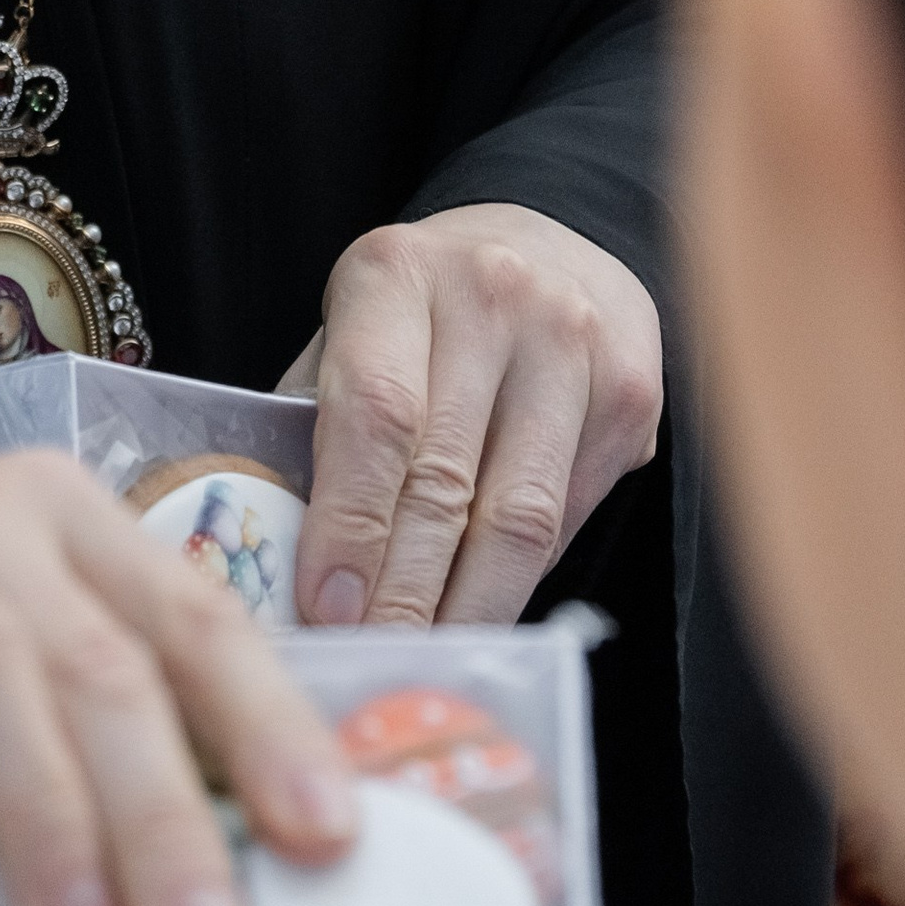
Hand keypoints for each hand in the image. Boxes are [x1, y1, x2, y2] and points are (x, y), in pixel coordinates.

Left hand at [282, 204, 661, 629]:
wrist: (546, 242)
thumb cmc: (421, 313)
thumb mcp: (351, 334)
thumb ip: (313, 430)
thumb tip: (275, 563)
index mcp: (397, 273)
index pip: (375, 412)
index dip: (350, 523)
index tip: (326, 610)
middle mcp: (492, 295)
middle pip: (445, 479)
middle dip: (401, 594)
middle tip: (367, 664)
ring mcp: (573, 341)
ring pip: (519, 517)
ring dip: (466, 609)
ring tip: (423, 663)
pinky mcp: (629, 393)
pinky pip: (566, 519)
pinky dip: (518, 583)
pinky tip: (480, 618)